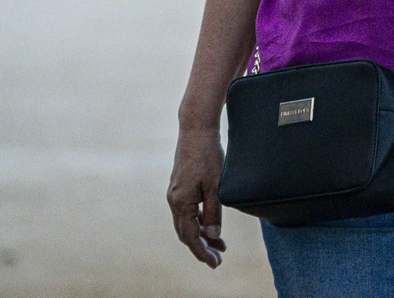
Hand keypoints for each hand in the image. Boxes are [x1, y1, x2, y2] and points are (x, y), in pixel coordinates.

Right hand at [167, 127, 226, 267]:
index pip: (191, 236)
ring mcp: (175, 194)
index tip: (215, 263)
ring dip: (202, 235)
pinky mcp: (180, 188)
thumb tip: (212, 235)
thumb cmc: (208, 156)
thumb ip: (213, 212)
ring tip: (219, 245)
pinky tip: (210, 225)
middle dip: (202, 247)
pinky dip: (199, 221)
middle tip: (218, 259)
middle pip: (186, 233)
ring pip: (187, 223)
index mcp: (181, 203)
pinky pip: (187, 212)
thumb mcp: (216, 185)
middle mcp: (174, 201)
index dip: (203, 251)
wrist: (196, 131)